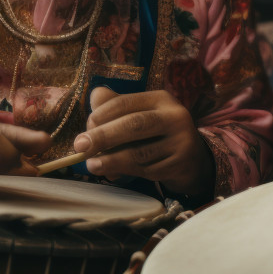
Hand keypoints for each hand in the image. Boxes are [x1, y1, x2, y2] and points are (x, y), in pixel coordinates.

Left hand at [74, 86, 212, 195]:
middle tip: (80, 147)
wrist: (191, 159)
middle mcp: (174, 116)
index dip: (101, 115)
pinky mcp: (180, 164)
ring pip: (140, 152)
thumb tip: (93, 99)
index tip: (84, 130)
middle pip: (134, 124)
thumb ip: (114, 106)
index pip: (125, 103)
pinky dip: (126, 172)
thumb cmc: (155, 134)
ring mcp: (180, 141)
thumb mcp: (139, 115)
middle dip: (104, 136)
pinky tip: (112, 174)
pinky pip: (147, 170)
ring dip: (111, 160)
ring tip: (92, 165)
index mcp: (160, 99)